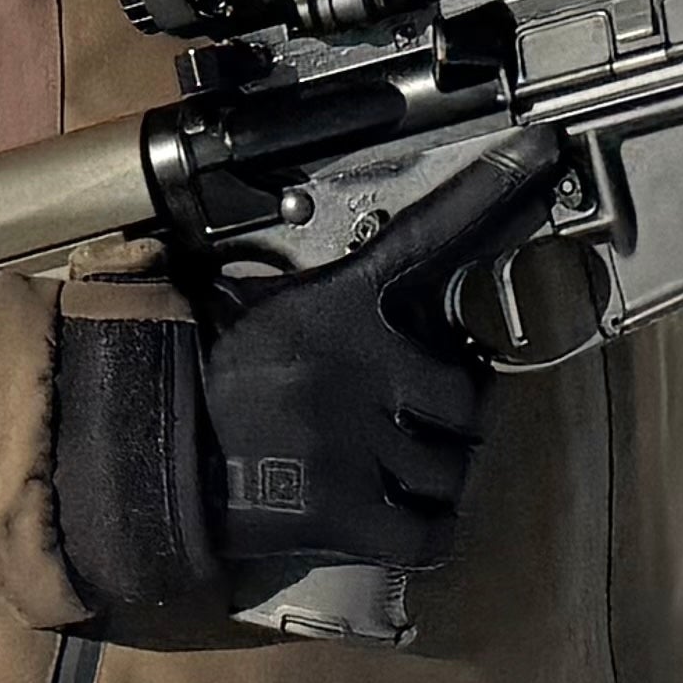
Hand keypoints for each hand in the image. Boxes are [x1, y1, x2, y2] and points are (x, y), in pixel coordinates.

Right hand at [47, 137, 567, 609]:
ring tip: (388, 466)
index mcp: (340, 305)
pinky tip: (399, 517)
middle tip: (409, 415)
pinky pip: (428, 533)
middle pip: (467, 396)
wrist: (139, 452)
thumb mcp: (261, 306)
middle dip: (449, 412)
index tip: (542, 149)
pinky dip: (425, 531)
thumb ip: (328, 296)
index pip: (428, 233)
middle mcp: (362, 367)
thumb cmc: (202, 375)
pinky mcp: (341, 514)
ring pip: (453, 469)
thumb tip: (375, 286)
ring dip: (433, 474)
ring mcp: (355, 444)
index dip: (491, 188)